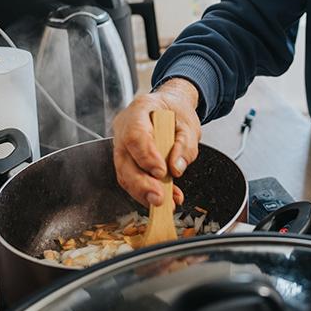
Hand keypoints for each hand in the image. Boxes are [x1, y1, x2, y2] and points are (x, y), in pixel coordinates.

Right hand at [112, 78, 200, 207]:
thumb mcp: (189, 124)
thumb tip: (176, 168)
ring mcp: (121, 145)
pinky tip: (166, 198)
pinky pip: (132, 179)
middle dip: (141, 184)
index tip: (161, 172)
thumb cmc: (176, 112)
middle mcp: (124, 128)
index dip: (146, 156)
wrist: (170, 108)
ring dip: (143, 193)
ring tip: (164, 203)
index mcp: (139, 110)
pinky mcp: (126, 160)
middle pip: (124, 160)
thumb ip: (185, 145)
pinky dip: (147, 192)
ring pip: (125, 174)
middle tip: (159, 198)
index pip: (135, 135)